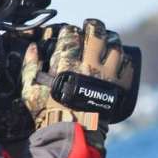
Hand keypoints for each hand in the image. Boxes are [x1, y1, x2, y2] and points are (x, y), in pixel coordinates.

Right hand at [21, 19, 132, 152]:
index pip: (71, 33)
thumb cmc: (49, 111)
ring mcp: (106, 74)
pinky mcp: (119, 85)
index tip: (71, 32)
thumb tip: (32, 47)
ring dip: (112, 40)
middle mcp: (88, 64)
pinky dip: (125, 59)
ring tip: (108, 40)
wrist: (73, 131)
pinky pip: (128, 66)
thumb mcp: (30, 88)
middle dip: (94, 26)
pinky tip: (120, 58)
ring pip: (115, 46)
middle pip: (97, 33)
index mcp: (66, 62)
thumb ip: (29, 66)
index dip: (71, 30)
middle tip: (92, 28)